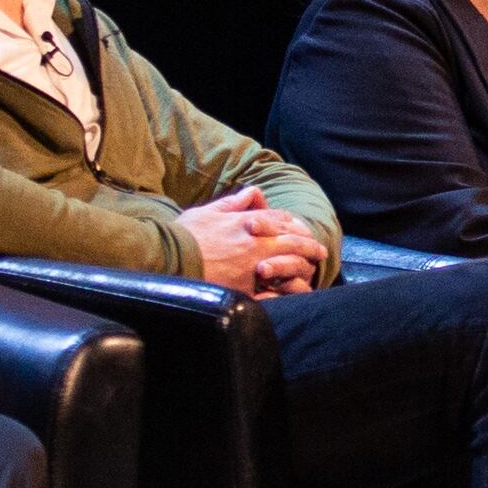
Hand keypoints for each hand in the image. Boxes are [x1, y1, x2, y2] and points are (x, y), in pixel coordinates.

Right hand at [178, 189, 327, 297]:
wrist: (167, 260)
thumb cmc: (184, 236)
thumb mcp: (207, 212)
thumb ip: (232, 203)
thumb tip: (252, 192)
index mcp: (246, 224)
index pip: (279, 220)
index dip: (293, 224)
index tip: (302, 229)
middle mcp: (254, 244)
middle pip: (291, 242)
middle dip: (309, 246)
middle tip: (320, 252)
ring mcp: (252, 268)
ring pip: (289, 266)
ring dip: (303, 268)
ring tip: (312, 272)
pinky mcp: (245, 290)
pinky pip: (273, 292)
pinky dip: (286, 293)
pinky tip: (294, 295)